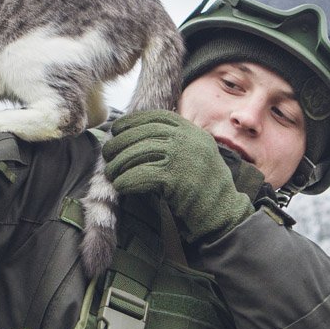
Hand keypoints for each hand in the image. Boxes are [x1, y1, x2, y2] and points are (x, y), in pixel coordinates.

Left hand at [102, 109, 260, 242]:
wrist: (222, 212)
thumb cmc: (203, 186)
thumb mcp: (195, 153)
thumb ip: (173, 142)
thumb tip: (134, 136)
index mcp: (191, 130)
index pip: (155, 117)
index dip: (132, 121)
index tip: (117, 130)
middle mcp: (187, 138)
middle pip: (142, 134)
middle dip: (120, 143)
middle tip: (107, 154)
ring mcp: (181, 156)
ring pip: (137, 154)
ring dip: (119, 164)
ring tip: (111, 173)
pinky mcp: (175, 177)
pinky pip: (140, 175)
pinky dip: (126, 181)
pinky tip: (121, 186)